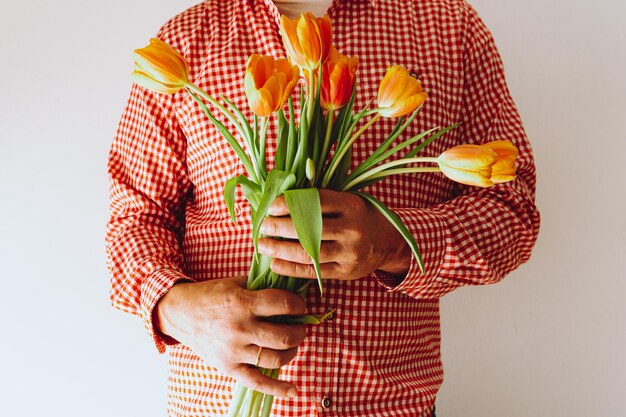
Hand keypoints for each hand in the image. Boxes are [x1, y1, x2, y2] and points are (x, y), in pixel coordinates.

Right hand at [154, 276, 306, 397]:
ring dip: (292, 351)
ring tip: (291, 344)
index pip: (283, 304)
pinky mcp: (229, 367)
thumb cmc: (212, 296)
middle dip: (300, 331)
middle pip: (284, 336)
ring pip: (276, 358)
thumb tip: (292, 288)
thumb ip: (262, 286)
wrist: (181, 314)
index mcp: (242, 303)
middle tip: (300, 326)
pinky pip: (257, 382)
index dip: (298, 304)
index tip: (300, 306)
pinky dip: (277, 389)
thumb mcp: (236, 283)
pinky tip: (293, 390)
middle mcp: (240, 328)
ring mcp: (234, 351)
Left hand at [258, 189, 410, 279]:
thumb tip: (282, 199)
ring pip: (309, 252)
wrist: (389, 243)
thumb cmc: (361, 217)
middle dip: (280, 227)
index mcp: (351, 205)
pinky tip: (275, 263)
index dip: (290, 204)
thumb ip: (322, 201)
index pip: (315, 202)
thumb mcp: (349, 201)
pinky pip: (314, 271)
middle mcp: (352, 229)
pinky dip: (291, 268)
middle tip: (262, 226)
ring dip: (281, 249)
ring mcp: (349, 252)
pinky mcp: (345, 271)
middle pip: (309, 228)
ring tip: (262, 245)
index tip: (271, 206)